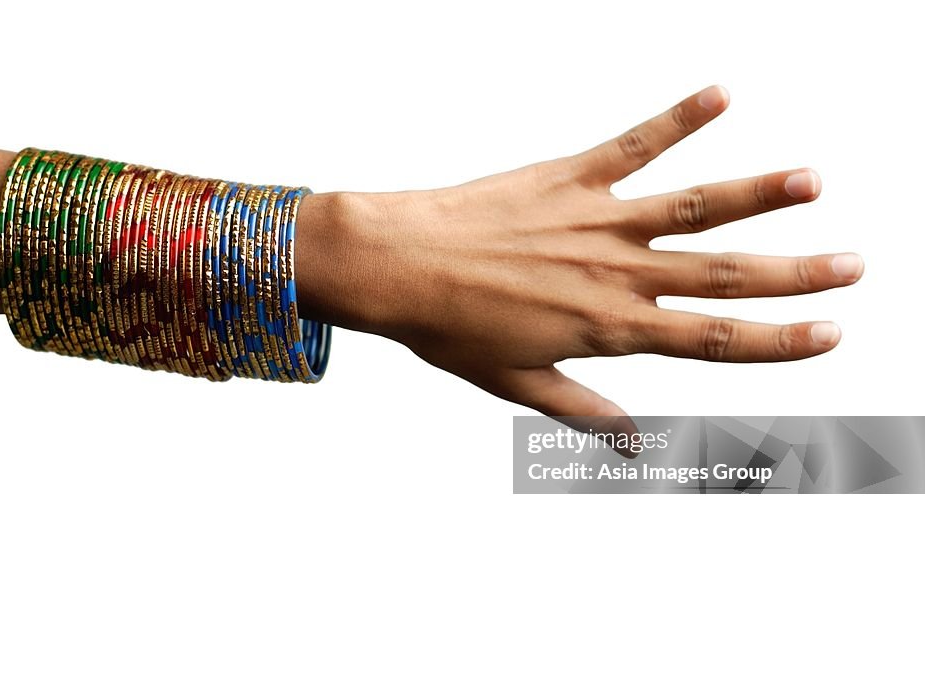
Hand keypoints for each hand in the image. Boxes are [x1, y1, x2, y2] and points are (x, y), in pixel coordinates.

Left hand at [295, 85, 863, 429]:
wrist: (396, 265)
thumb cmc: (451, 328)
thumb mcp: (517, 384)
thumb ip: (583, 410)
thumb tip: (633, 447)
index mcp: (609, 327)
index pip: (712, 340)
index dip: (777, 340)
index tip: (830, 333)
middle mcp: (615, 272)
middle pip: (723, 274)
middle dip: (795, 273)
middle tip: (855, 265)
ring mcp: (596, 220)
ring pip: (693, 205)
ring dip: (757, 192)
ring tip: (812, 181)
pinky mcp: (569, 177)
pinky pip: (633, 144)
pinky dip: (678, 119)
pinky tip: (722, 93)